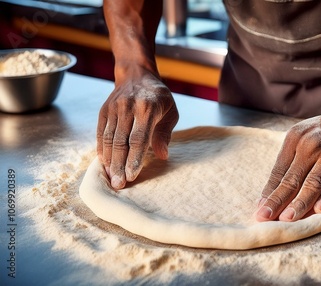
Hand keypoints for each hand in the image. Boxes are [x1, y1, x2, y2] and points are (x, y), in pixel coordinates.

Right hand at [97, 69, 178, 188]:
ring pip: (109, 139)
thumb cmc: (158, 98)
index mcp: (148, 108)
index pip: (139, 138)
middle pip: (121, 141)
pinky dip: (102, 149)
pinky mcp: (104, 110)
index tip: (132, 176)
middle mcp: (128, 107)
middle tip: (119, 184)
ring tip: (111, 178)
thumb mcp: (170, 111)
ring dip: (109, 161)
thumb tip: (162, 155)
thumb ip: (165, 133)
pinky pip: (101, 133)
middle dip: (119, 165)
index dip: (134, 158)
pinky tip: (104, 164)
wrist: (137, 76)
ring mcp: (114, 108)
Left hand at [255, 111, 320, 221]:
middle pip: (292, 179)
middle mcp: (311, 145)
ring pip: (313, 183)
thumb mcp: (304, 136)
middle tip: (265, 217)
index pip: (279, 171)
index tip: (261, 210)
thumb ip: (290, 159)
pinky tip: (319, 210)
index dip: (269, 192)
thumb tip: (272, 191)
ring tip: (288, 218)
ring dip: (300, 202)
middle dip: (277, 200)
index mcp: (295, 138)